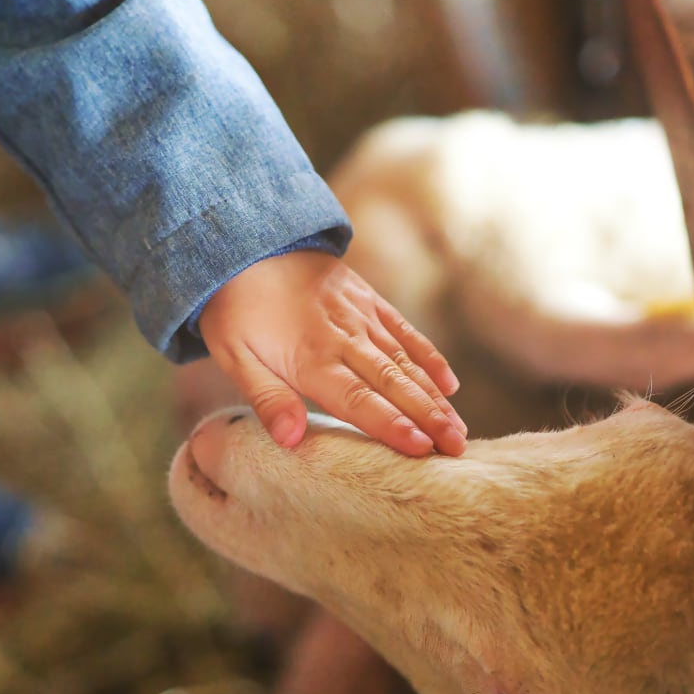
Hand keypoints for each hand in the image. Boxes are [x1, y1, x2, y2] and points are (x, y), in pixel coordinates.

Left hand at [199, 250, 467, 455]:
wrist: (247, 244)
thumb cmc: (235, 309)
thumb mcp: (234, 356)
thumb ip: (267, 398)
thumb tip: (291, 440)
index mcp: (310, 358)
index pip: (358, 400)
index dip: (391, 426)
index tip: (422, 449)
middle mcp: (344, 338)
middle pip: (393, 385)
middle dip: (428, 418)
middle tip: (458, 449)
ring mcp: (361, 318)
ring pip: (406, 363)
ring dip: (435, 398)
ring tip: (459, 430)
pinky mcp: (369, 301)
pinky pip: (405, 331)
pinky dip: (430, 357)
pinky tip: (450, 384)